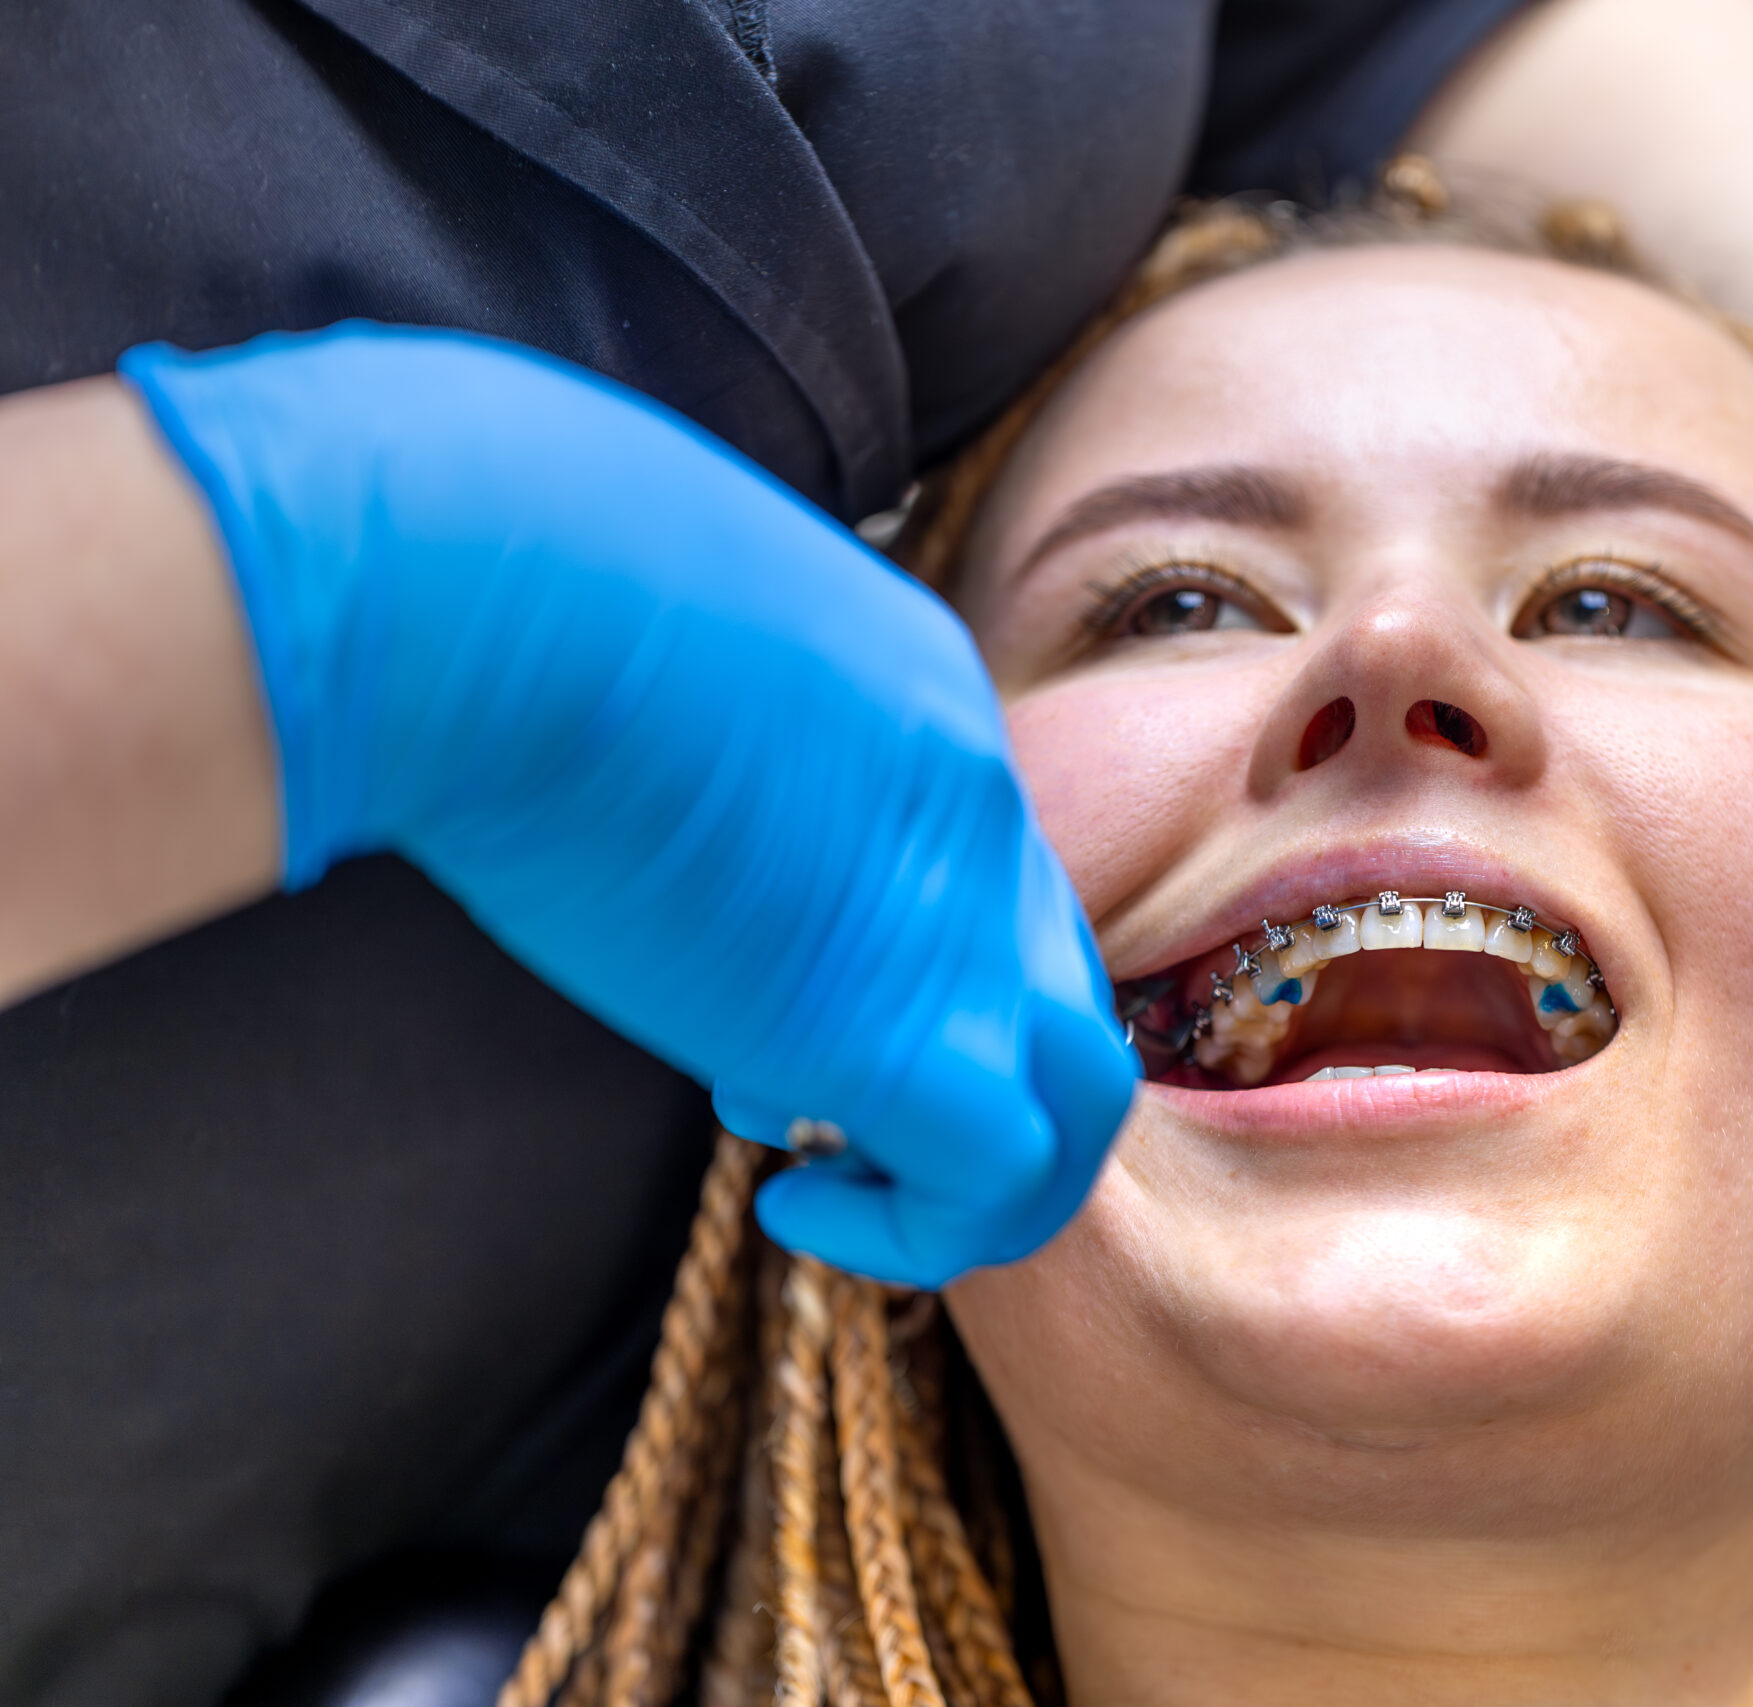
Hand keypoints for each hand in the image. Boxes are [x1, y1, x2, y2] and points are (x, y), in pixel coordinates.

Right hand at [120, 324, 1135, 1286]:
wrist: (466, 580)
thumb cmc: (491, 568)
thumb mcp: (646, 635)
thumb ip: (708, 749)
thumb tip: (681, 867)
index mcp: (924, 701)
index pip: (984, 880)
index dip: (914, 977)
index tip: (779, 1032)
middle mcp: (977, 804)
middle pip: (1061, 985)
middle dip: (973, 1084)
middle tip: (839, 1134)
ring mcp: (954, 911)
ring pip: (1082, 1094)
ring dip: (979, 1173)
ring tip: (842, 1192)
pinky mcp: (890, 1019)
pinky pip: (996, 1174)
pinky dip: (923, 1227)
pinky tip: (798, 1206)